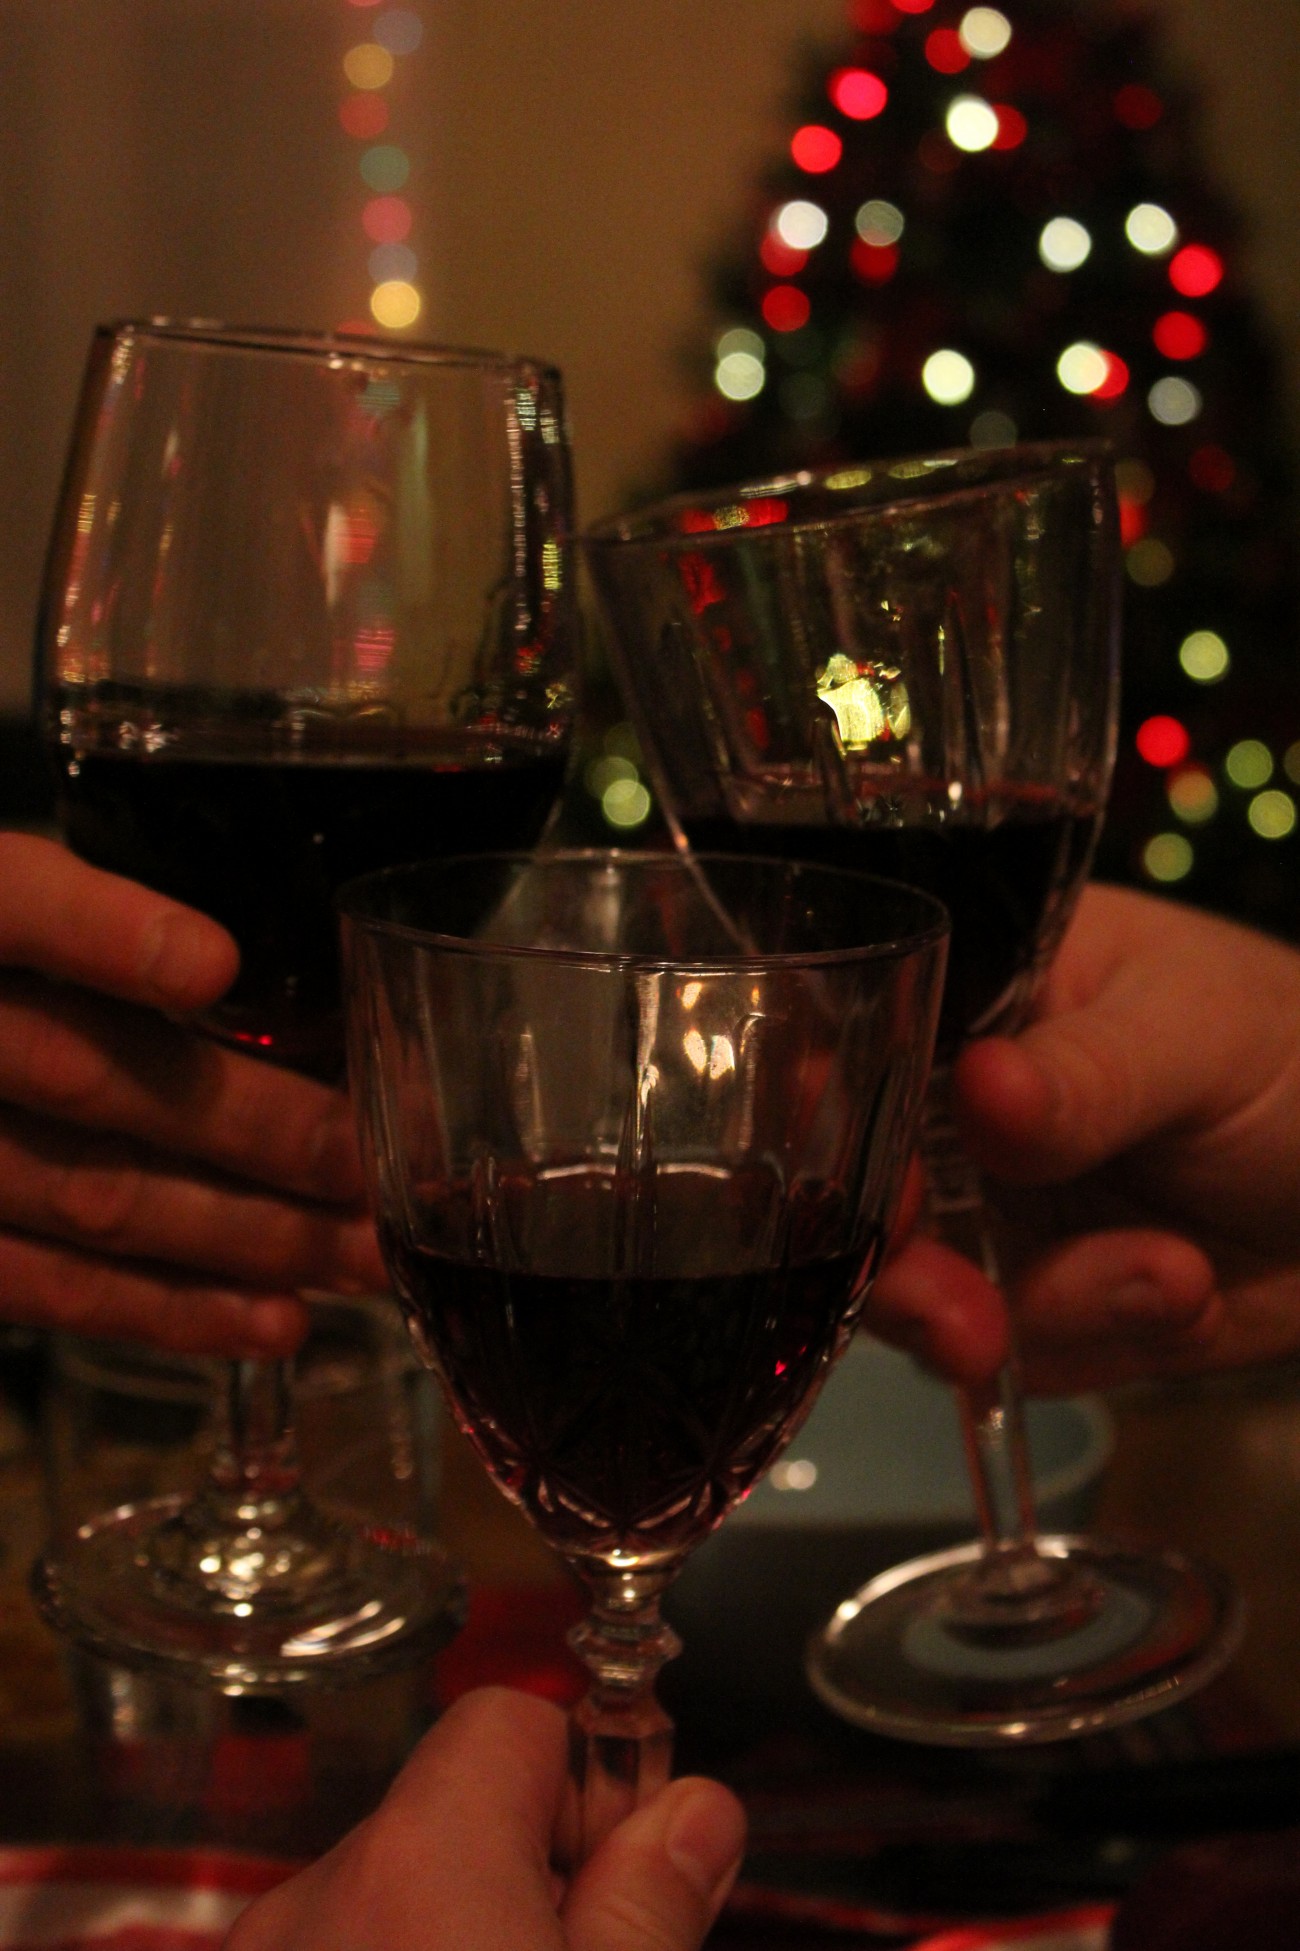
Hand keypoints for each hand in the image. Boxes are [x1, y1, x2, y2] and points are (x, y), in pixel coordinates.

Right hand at [0, 832, 384, 1356]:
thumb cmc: (20, 962)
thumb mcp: (26, 887)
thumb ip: (113, 912)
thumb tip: (269, 962)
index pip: (17, 908)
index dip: (103, 937)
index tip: (213, 964)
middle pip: (82, 1077)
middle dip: (247, 1123)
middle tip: (367, 1155)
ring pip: (89, 1194)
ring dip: (244, 1233)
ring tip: (362, 1251)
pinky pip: (50, 1285)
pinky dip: (171, 1309)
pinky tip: (276, 1319)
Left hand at [224, 1687, 745, 1950]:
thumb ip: (652, 1902)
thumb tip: (697, 1809)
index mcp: (422, 1862)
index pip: (511, 1721)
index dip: (586, 1778)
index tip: (631, 1859)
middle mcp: (317, 1899)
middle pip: (449, 1814)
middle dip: (526, 1870)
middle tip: (589, 1949)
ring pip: (388, 1900)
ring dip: (454, 1931)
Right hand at [870, 883, 1299, 1390]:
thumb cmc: (1294, 1051)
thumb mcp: (1196, 1036)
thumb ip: (1090, 1072)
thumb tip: (980, 1086)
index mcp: (968, 1000)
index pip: (846, 1053)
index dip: (825, 1129)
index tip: (872, 1197)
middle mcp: (949, 1112)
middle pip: (852, 1202)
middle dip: (907, 1278)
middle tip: (970, 1327)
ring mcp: (989, 1215)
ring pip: (925, 1299)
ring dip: (1045, 1312)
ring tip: (1172, 1280)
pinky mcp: (1041, 1304)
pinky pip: (1024, 1351)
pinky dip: (1109, 1338)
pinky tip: (1189, 1291)